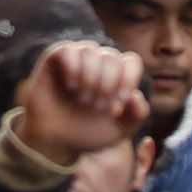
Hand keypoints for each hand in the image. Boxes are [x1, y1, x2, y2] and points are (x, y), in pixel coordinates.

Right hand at [16, 41, 151, 159]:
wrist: (55, 142)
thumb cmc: (87, 133)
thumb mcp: (120, 130)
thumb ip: (137, 114)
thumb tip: (136, 94)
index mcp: (115, 75)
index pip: (131, 61)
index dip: (128, 80)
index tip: (119, 104)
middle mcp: (96, 62)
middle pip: (112, 56)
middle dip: (107, 83)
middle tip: (97, 107)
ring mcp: (75, 59)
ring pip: (90, 49)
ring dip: (90, 77)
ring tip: (83, 99)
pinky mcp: (53, 59)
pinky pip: (68, 49)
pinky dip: (72, 68)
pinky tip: (71, 87)